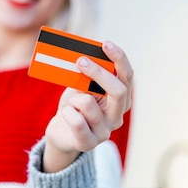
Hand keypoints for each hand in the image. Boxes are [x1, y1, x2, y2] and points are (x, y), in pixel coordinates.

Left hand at [43, 41, 132, 171]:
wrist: (61, 132)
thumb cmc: (74, 105)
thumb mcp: (81, 87)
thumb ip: (87, 76)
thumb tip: (84, 59)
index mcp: (120, 100)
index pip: (127, 77)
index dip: (119, 59)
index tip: (106, 44)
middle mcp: (117, 116)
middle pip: (118, 91)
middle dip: (99, 73)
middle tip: (80, 60)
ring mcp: (104, 132)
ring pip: (89, 103)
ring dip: (73, 97)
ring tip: (69, 103)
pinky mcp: (88, 143)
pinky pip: (77, 121)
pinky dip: (67, 112)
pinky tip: (66, 113)